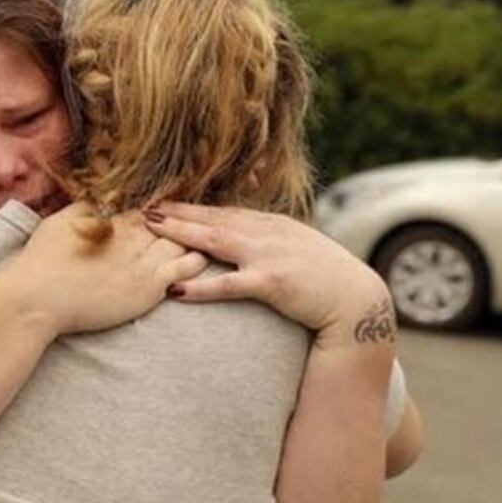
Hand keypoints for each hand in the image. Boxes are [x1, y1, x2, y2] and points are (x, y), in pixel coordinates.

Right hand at [2, 203, 208, 335]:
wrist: (38, 299)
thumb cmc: (41, 261)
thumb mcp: (59, 221)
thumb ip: (85, 208)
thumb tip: (100, 200)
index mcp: (113, 220)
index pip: (148, 206)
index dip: (161, 204)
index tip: (174, 199)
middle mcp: (133, 238)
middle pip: (171, 222)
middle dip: (183, 218)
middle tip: (201, 215)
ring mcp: (144, 263)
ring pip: (184, 241)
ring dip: (194, 237)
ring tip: (207, 235)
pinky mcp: (150, 289)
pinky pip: (186, 269)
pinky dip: (197, 259)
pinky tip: (205, 257)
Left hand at [143, 202, 392, 346]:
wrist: (358, 301)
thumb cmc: (326, 279)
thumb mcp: (296, 250)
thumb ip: (269, 241)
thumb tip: (244, 238)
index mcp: (272, 224)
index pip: (223, 212)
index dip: (192, 207)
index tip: (164, 201)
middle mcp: (267, 233)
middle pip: (212, 219)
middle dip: (177, 211)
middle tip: (144, 206)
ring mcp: (268, 256)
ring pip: (214, 241)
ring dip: (180, 234)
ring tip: (150, 228)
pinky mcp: (272, 283)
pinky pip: (228, 284)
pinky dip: (200, 286)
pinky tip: (175, 287)